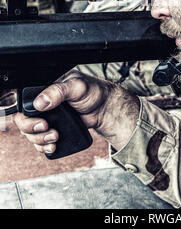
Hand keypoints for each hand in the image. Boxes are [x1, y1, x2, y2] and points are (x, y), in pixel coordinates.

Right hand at [14, 70, 138, 154]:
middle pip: (22, 121)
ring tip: (54, 137)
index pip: (23, 102)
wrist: (104, 108)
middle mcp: (42, 103)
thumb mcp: (76, 86)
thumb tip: (40, 102)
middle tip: (46, 129)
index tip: (41, 121)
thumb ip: (58, 91)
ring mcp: (46, 117)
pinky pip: (39, 141)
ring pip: (30, 133)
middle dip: (32, 130)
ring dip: (39, 140)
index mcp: (44, 89)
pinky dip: (43, 146)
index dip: (25, 115)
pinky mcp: (52, 129)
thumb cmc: (92, 91)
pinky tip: (52, 146)